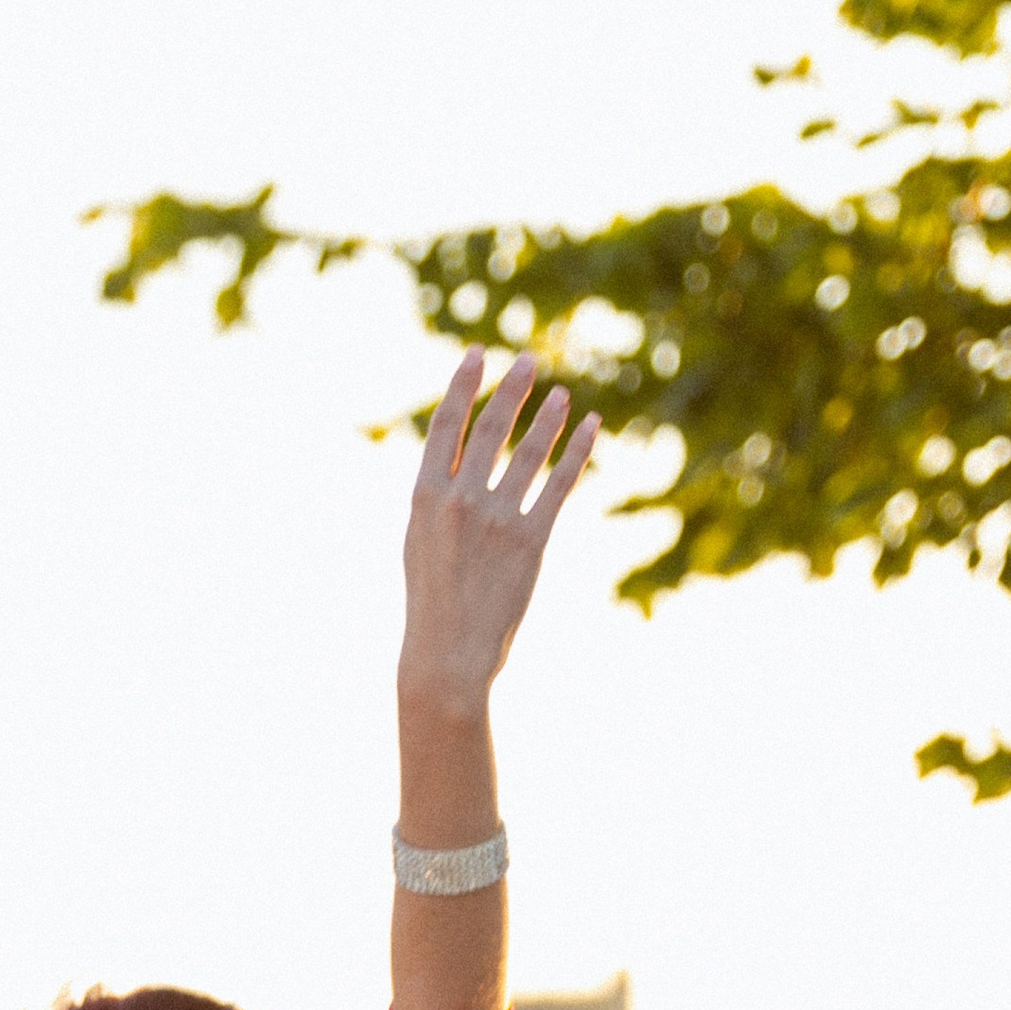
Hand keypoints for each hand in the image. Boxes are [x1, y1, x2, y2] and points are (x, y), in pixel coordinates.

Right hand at [400, 348, 599, 722]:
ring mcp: (497, 520)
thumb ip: (440, 500)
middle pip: (490, 430)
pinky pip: (558, 485)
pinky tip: (590, 428)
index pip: (445, 427)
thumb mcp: (420, 542)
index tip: (477, 355)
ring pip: (529, 454)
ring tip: (563, 394)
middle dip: (511, 390)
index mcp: (424, 498)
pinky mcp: (531, 542)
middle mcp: (460, 501)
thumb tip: (460, 464)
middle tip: (528, 360)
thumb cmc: (432, 602)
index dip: (462, 387)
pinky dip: (577, 453)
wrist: (447, 654)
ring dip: (548, 419)